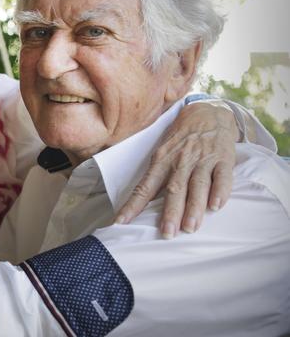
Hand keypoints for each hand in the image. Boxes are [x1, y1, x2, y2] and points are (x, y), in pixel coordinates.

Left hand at [115, 101, 238, 237]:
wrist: (207, 111)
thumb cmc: (181, 138)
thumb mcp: (163, 151)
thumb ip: (157, 176)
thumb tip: (144, 203)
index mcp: (161, 160)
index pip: (144, 187)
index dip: (133, 205)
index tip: (122, 222)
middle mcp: (180, 160)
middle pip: (173, 189)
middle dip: (170, 212)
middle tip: (167, 233)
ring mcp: (202, 159)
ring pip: (197, 185)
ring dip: (194, 207)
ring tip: (190, 227)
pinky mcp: (223, 158)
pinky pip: (222, 176)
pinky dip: (220, 191)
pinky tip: (216, 205)